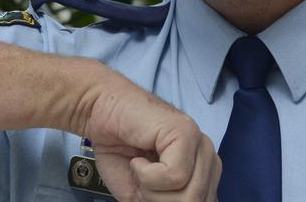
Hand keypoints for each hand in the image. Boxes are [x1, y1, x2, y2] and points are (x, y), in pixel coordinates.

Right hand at [79, 75, 219, 200]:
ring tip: (139, 166)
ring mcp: (201, 145)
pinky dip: (146, 175)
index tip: (146, 191)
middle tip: (140, 179)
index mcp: (203, 175)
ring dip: (151, 189)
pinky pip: (175, 177)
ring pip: (189, 196)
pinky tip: (138, 157)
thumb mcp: (143, 194)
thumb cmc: (118, 150)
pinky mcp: (186, 133)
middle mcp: (209, 159)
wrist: (97, 113)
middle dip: (158, 200)